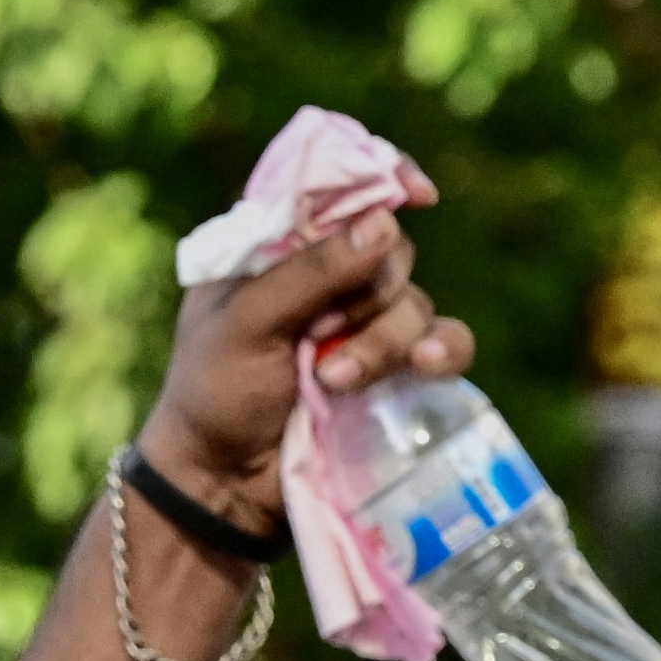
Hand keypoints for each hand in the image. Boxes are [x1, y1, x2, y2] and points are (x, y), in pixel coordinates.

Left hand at [135, 191, 473, 519]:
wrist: (224, 484)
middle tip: (323, 335)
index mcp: (281, 245)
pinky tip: (427, 367)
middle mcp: (329, 276)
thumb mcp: (247, 323)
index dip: (382, 176)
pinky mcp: (393, 376)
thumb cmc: (216, 394)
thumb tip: (386, 223)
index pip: (339, 185)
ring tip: (337, 382)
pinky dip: (442, 350)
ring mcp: (364, 326)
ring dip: (384, 340)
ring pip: (414, 301)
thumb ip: (312, 271)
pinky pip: (444, 344)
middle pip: (390, 249)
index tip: (414, 191)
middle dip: (369, 291)